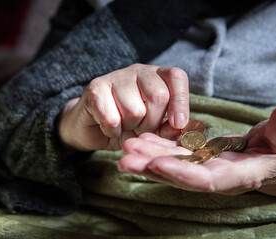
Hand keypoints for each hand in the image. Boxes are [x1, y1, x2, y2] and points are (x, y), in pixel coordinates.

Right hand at [58, 64, 188, 150]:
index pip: (176, 77)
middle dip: (152, 122)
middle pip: (158, 96)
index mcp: (158, 76)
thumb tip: (182, 128)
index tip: (179, 123)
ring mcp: (115, 76)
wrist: (93, 129)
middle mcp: (139, 71)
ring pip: (135, 109)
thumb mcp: (154, 130)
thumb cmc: (129, 127)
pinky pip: (111, 118)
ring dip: (130, 127)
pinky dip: (112, 130)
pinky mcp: (95, 87)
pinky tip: (110, 127)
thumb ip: (169, 128)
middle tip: (140, 128)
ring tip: (124, 125)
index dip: (181, 101)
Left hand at [118, 105, 275, 196]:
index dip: (183, 174)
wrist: (273, 163)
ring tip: (125, 149)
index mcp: (238, 175)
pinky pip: (177, 156)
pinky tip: (142, 139)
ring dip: (149, 158)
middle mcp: (216, 176)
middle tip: (124, 158)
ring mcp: (206, 169)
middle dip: (153, 168)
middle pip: (181, 175)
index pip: (208, 179)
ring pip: (174, 165)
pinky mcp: (201, 160)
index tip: (157, 165)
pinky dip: (159, 149)